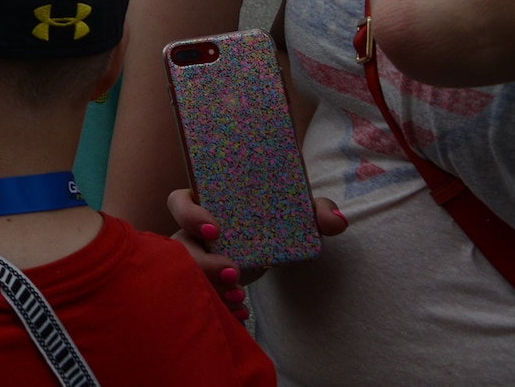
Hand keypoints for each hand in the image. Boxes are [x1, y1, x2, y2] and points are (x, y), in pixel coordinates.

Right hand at [166, 188, 346, 321]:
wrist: (271, 246)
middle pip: (179, 245)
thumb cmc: (274, 220)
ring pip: (185, 275)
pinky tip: (240, 313)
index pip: (179, 203)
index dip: (189, 215)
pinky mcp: (205, 283)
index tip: (215, 230)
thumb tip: (335, 220)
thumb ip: (315, 210)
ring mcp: (196, 259)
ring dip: (210, 287)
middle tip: (233, 273)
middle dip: (201, 262)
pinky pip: (200, 297)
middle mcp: (193, 233)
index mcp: (206, 204)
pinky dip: (220, 307)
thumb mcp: (295, 212)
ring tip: (239, 296)